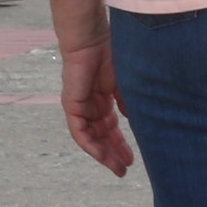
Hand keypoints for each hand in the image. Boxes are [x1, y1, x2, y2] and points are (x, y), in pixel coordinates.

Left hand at [61, 39, 133, 176]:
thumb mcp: (126, 84)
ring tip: (118, 167)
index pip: (111, 127)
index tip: (132, 159)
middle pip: (102, 135)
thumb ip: (129, 104)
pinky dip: (91, 145)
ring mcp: (80, 106)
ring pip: (91, 137)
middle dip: (114, 152)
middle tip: (126, 168)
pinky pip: (79, 132)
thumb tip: (135, 122)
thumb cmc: (111, 53)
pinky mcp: (71, 105)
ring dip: (104, 154)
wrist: (92, 38)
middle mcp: (90, 105)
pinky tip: (102, 156)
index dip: (121, 143)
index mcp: (103, 98)